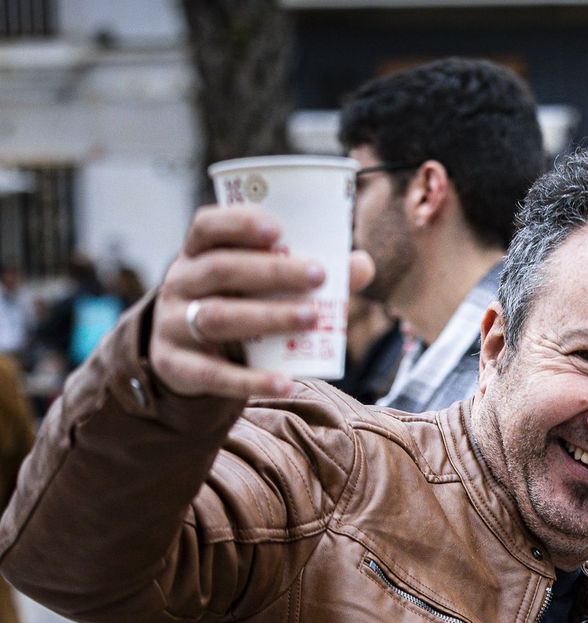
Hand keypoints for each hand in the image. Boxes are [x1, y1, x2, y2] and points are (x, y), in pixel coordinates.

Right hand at [152, 206, 373, 399]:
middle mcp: (179, 284)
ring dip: (267, 316)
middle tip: (319, 275)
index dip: (239, 224)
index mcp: (197, 254)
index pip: (207, 227)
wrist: (184, 361)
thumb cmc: (234, 308)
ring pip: (217, 317)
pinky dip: (251, 380)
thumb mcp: (256, 287)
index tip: (279, 229)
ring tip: (312, 318)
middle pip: (220, 270)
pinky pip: (214, 374)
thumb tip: (362, 265)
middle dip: (271, 271)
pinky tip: (286, 382)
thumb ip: (306, 275)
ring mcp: (173, 325)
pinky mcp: (178, 367)